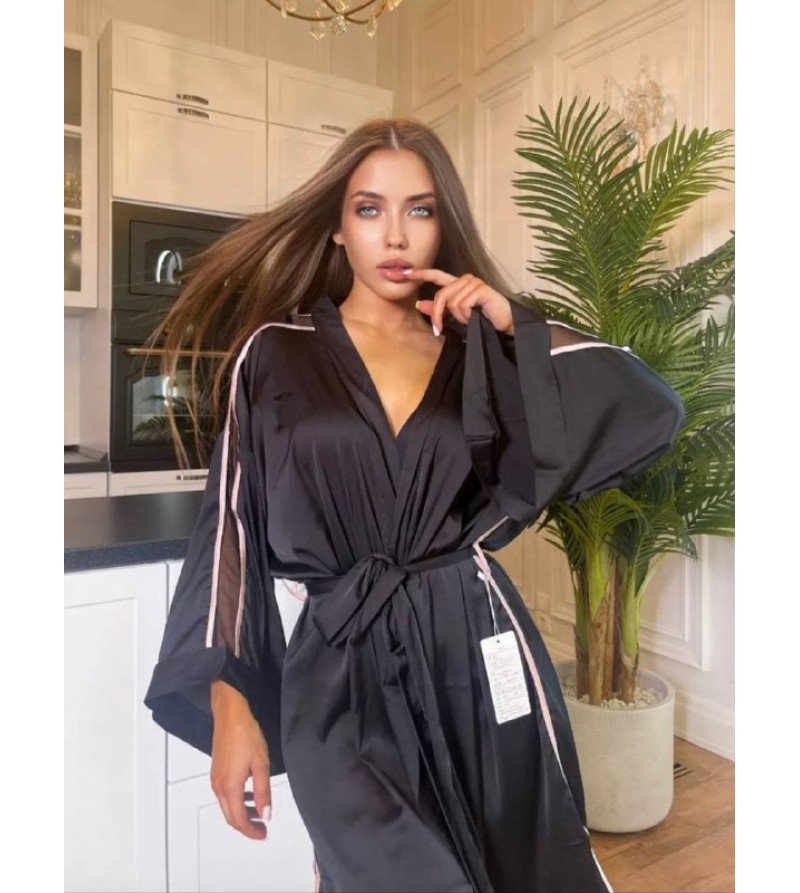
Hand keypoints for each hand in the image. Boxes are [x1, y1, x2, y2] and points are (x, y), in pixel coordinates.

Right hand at [210, 680, 271, 840]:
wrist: (230, 714)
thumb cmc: (246, 735)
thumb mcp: (261, 764)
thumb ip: (263, 792)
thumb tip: (265, 815)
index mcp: (230, 787)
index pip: (239, 820)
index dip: (251, 831)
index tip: (264, 834)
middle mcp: (219, 787)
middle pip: (230, 817)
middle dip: (246, 826)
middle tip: (263, 828)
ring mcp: (215, 779)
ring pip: (227, 806)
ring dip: (242, 813)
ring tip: (260, 812)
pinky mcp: (216, 771)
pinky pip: (225, 795)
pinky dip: (238, 801)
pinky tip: (250, 794)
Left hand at [407, 268, 513, 335]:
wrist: (505, 324)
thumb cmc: (482, 320)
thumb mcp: (456, 316)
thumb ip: (438, 309)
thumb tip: (418, 304)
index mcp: (458, 283)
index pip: (436, 275)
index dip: (420, 274)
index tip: (404, 273)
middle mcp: (465, 279)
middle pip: (441, 295)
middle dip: (437, 314)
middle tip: (438, 329)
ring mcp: (473, 282)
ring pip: (451, 302)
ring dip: (458, 317)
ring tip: (470, 320)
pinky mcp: (480, 289)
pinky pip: (462, 305)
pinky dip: (466, 316)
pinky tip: (476, 317)